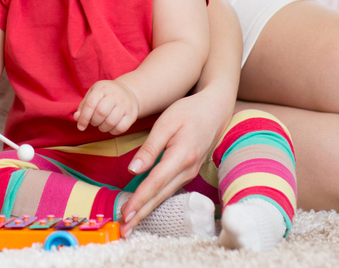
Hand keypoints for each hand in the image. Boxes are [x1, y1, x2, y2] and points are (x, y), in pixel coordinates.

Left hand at [74, 80, 138, 134]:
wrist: (129, 92)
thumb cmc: (106, 95)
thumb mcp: (93, 94)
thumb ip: (83, 106)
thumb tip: (77, 118)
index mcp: (102, 88)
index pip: (91, 104)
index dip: (84, 118)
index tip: (81, 127)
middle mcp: (115, 95)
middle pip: (101, 113)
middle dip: (94, 122)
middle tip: (94, 122)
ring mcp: (125, 104)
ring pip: (111, 122)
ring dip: (102, 128)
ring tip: (101, 124)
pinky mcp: (132, 114)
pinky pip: (121, 128)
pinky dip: (113, 131)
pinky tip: (111, 127)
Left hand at [118, 90, 232, 234]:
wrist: (214, 109)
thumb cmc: (188, 111)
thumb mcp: (166, 123)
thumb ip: (149, 148)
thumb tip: (133, 170)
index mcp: (181, 156)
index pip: (155, 183)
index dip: (139, 200)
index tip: (125, 213)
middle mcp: (187, 169)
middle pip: (160, 196)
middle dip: (141, 214)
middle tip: (125, 230)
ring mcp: (190, 172)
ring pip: (165, 195)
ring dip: (147, 210)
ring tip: (131, 224)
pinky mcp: (188, 172)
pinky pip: (169, 189)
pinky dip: (156, 200)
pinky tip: (145, 207)